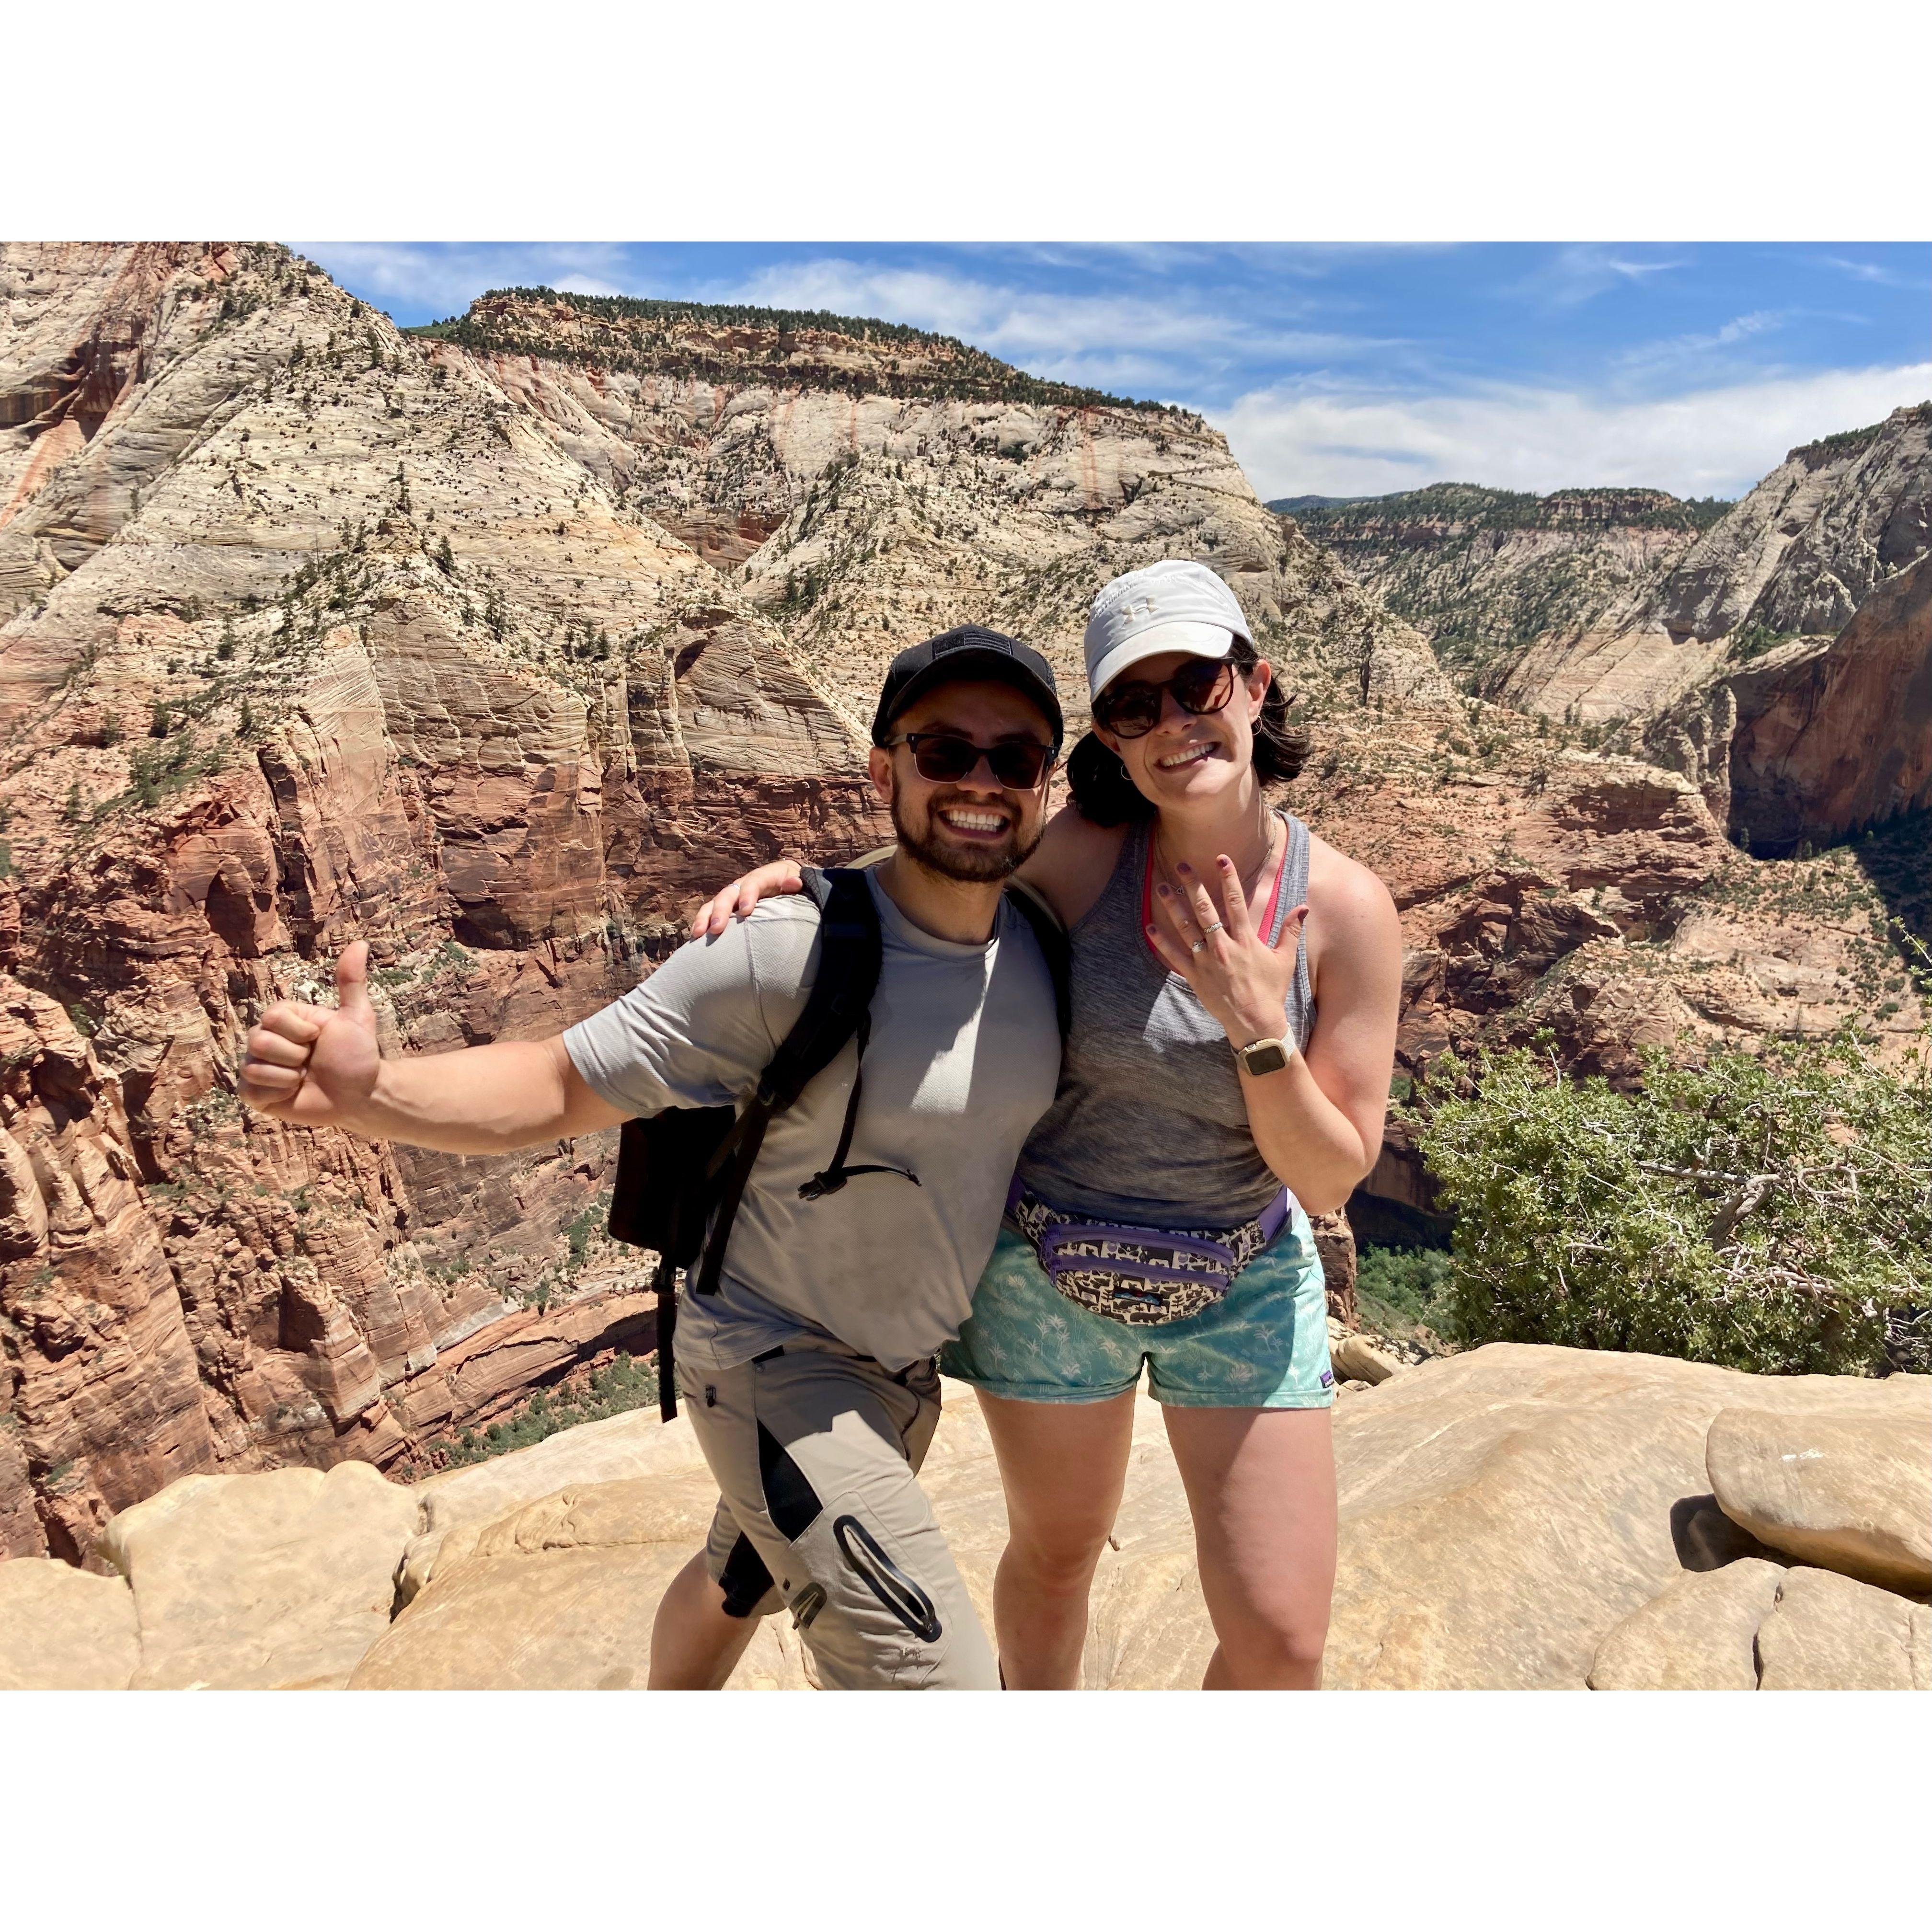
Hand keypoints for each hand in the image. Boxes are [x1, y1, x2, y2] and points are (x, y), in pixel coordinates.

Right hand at [239, 941, 383, 1128]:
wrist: (360, 1095)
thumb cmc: (357, 1055)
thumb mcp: (357, 1016)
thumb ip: (351, 982)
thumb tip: (360, 944)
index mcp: (284, 1019)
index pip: (272, 1017)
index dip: (300, 1031)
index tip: (318, 1038)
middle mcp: (265, 1040)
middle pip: (259, 1041)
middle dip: (296, 1055)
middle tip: (311, 1062)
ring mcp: (257, 1067)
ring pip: (254, 1067)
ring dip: (289, 1076)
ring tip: (304, 1078)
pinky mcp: (254, 1094)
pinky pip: (250, 1089)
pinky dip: (277, 1093)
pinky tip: (293, 1093)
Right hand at [686, 859, 804, 937]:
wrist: (785, 881)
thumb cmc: (792, 884)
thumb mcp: (796, 880)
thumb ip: (796, 882)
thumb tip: (794, 883)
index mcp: (761, 878)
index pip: (752, 884)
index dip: (747, 895)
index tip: (746, 911)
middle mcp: (742, 885)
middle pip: (727, 895)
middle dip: (720, 911)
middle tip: (716, 929)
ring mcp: (732, 897)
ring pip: (713, 904)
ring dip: (704, 919)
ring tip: (698, 935)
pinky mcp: (727, 908)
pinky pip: (710, 914)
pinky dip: (702, 925)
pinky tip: (695, 940)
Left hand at [1146, 857, 1307, 1048]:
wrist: (1255, 1022)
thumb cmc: (1270, 990)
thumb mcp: (1284, 959)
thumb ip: (1291, 931)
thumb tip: (1303, 908)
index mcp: (1245, 940)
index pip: (1235, 902)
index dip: (1228, 878)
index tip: (1221, 859)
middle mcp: (1223, 947)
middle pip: (1204, 909)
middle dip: (1192, 885)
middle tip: (1181, 866)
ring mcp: (1206, 961)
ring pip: (1185, 928)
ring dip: (1172, 906)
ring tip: (1161, 887)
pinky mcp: (1194, 976)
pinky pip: (1173, 956)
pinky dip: (1161, 941)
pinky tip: (1150, 926)